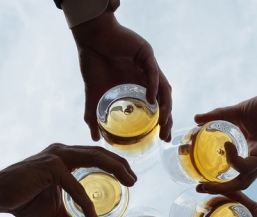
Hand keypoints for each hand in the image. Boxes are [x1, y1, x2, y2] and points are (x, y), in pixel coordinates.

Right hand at [0, 144, 134, 216]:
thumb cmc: (23, 200)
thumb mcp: (57, 216)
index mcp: (65, 158)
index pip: (97, 156)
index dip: (116, 165)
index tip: (131, 179)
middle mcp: (63, 152)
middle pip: (100, 154)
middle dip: (121, 165)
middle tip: (136, 180)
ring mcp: (57, 156)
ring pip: (94, 159)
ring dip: (115, 170)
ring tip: (129, 184)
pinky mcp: (50, 167)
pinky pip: (75, 186)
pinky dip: (86, 202)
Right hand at [71, 10, 172, 141]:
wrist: (90, 37)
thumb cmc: (93, 62)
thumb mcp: (94, 94)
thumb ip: (94, 115)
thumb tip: (94, 137)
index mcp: (138, 87)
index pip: (155, 108)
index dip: (160, 123)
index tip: (161, 138)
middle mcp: (147, 78)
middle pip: (164, 101)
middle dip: (166, 119)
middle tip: (165, 135)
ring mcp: (148, 66)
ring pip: (164, 89)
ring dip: (165, 106)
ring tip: (163, 121)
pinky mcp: (146, 54)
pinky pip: (154, 73)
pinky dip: (154, 87)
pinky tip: (152, 100)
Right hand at [194, 78, 256, 193]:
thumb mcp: (238, 111)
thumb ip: (218, 116)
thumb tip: (197, 118)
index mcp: (249, 150)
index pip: (233, 171)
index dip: (217, 179)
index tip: (198, 182)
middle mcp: (256, 158)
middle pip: (237, 182)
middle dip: (218, 189)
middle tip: (200, 189)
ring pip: (243, 180)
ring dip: (224, 185)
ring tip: (206, 183)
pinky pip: (249, 164)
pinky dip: (235, 159)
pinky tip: (227, 146)